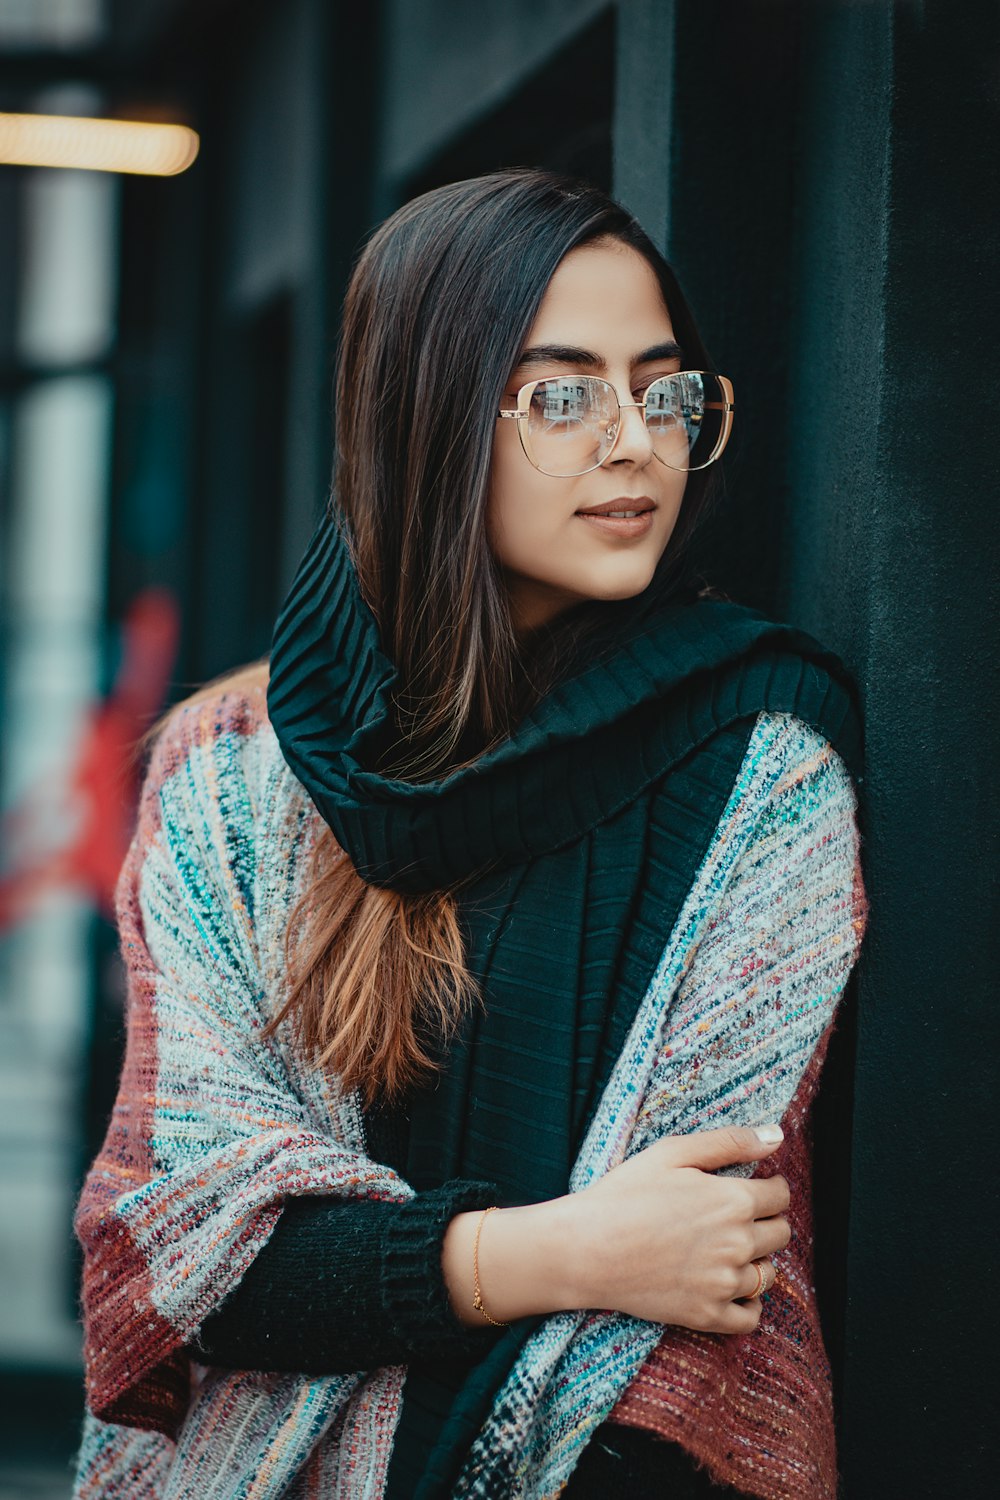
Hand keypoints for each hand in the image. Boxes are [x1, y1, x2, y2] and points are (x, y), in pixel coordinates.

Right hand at [566, 1124, 789, 1334]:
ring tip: (726, 1249)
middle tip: (736, 1217)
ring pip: (768, 1274)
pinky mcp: (708, 1315)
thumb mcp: (672, 1153)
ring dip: (756, 1260)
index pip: (780, 1196)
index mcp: (733, 1201)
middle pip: (780, 1234)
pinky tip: (729, 1287)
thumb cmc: (624, 1194)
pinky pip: (751, 1317)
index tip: (754, 1189)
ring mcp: (724, 1284)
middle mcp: (738, 1244)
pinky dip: (748, 1303)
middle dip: (766, 1221)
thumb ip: (728, 1142)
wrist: (586, 1248)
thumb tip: (775, 1136)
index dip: (769, 1188)